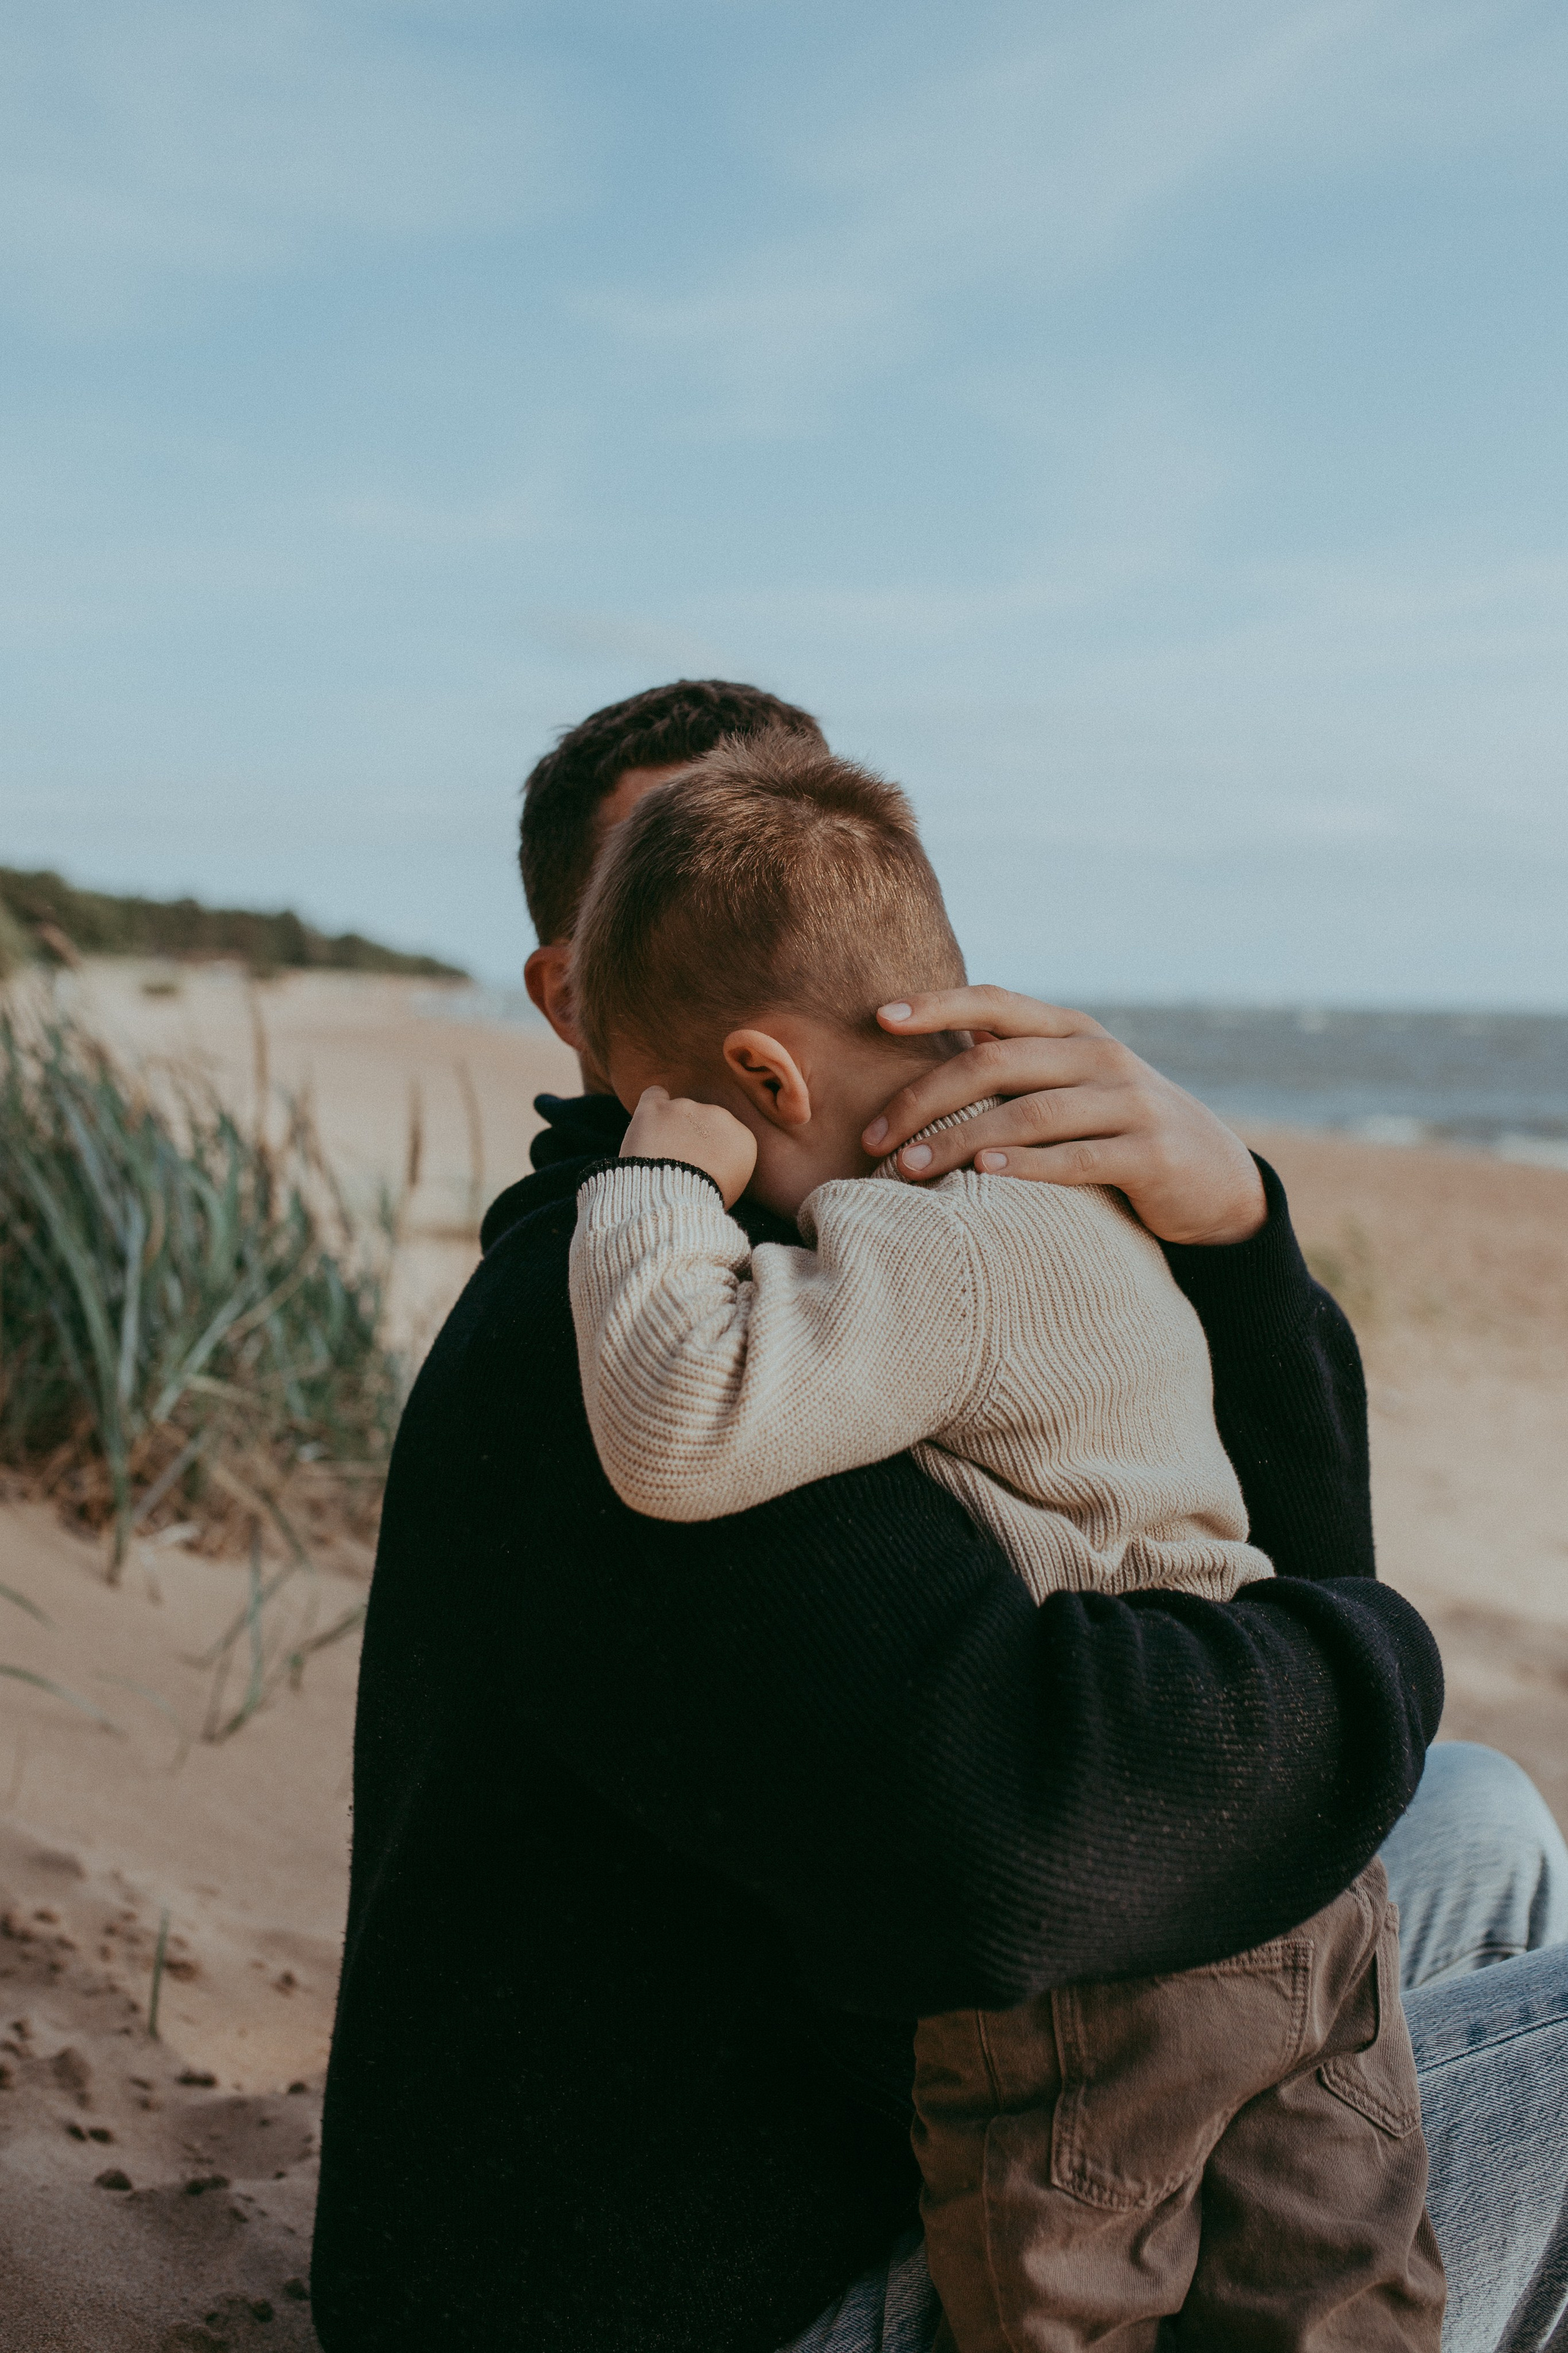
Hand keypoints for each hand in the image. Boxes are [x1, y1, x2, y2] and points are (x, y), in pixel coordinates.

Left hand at [622, 1086, 757, 1208]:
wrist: (671, 1205)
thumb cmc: (699, 1205)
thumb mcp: (731, 1191)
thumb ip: (728, 1167)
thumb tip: (716, 1163)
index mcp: (742, 1138)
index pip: (726, 1136)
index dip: (711, 1150)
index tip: (701, 1166)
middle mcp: (719, 1116)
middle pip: (704, 1120)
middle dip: (691, 1136)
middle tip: (677, 1162)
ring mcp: (687, 1108)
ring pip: (678, 1111)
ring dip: (670, 1128)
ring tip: (658, 1157)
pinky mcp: (657, 1108)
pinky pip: (655, 1096)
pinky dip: (651, 1108)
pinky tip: (648, 1124)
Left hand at [862, 989, 1266, 1246]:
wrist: (1216, 1180)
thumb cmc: (1122, 1128)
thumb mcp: (1076, 1081)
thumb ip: (1021, 1059)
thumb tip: (953, 1032)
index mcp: (1073, 1032)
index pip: (996, 1003)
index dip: (938, 1004)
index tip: (879, 1016)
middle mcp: (1100, 1056)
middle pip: (996, 1063)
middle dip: (925, 1097)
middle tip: (873, 1138)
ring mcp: (1129, 1102)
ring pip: (1029, 1114)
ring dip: (961, 1141)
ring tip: (908, 1167)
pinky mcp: (1149, 1154)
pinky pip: (1078, 1158)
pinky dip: (1027, 1166)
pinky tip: (983, 1176)